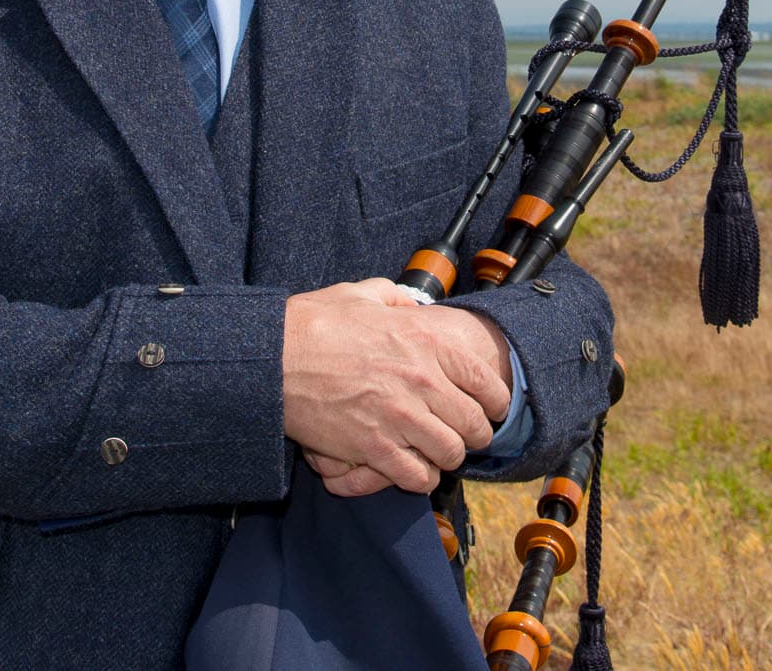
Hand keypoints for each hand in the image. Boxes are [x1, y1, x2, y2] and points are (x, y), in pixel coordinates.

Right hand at [282, 278, 513, 496]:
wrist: (274, 358)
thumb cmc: (313, 324)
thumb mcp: (362, 294)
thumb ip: (396, 298)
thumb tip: (410, 305)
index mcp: (426, 341)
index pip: (486, 382)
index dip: (496, 402)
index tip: (493, 410)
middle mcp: (422, 380)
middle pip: (475, 424)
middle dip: (476, 434)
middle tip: (467, 435)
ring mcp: (400, 417)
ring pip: (451, 453)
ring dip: (448, 456)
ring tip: (438, 452)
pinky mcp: (375, 447)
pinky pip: (417, 476)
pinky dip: (420, 477)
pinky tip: (413, 468)